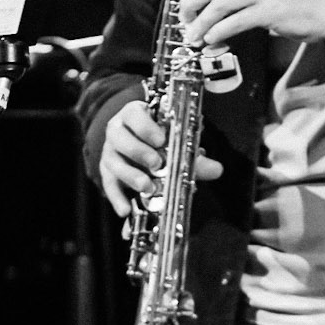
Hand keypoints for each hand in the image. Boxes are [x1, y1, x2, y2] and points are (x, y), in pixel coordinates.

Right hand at [99, 96, 222, 216]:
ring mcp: (110, 151)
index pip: (134, 114)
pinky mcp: (107, 171)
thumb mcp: (175, 143)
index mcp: (134, 115)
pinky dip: (117, 198)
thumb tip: (217, 170)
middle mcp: (118, 131)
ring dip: (131, 175)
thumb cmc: (158, 139)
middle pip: (119, 137)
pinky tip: (125, 210)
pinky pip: (108, 184)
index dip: (146, 126)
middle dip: (139, 151)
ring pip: (112, 161)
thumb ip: (193, 156)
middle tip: (157, 164)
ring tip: (147, 187)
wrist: (137, 144)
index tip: (161, 139)